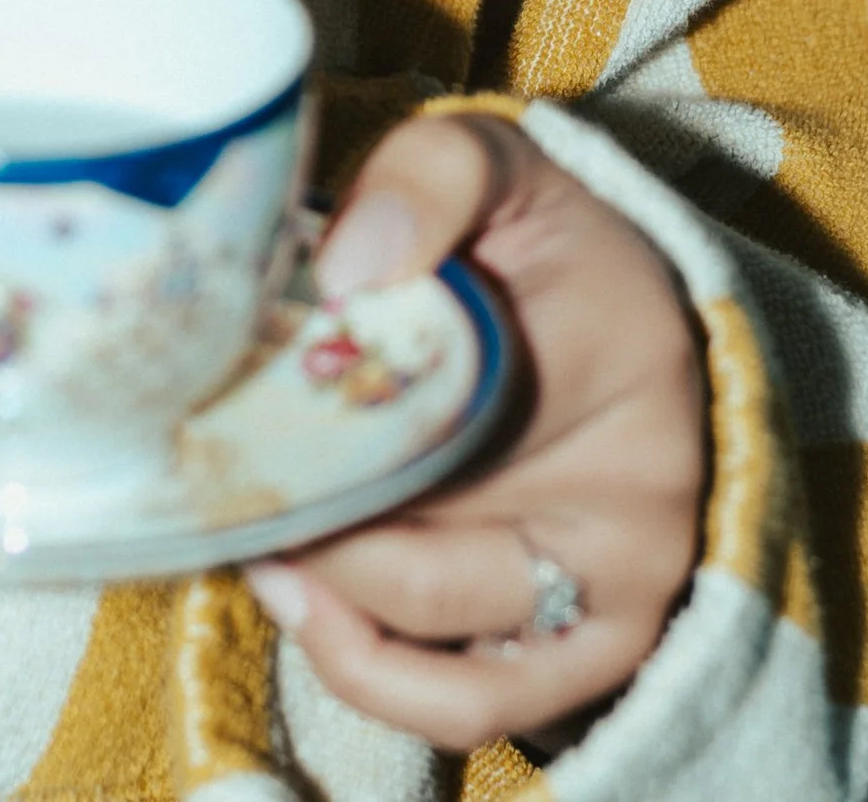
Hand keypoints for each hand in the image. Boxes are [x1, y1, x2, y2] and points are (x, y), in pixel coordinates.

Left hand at [245, 113, 706, 751]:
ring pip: (432, 624)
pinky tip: (308, 609)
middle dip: (298, 503)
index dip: (316, 418)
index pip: (440, 404)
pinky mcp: (608, 647)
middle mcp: (635, 487)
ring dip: (320, 590)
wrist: (652, 313)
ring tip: (252, 532)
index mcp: (614, 349)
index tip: (230, 395)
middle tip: (214, 468)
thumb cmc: (552, 240)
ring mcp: (626, 583)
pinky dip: (380, 676)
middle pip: (420, 521)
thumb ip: (425, 180)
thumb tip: (346, 269)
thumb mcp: (498, 164)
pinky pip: (484, 703)